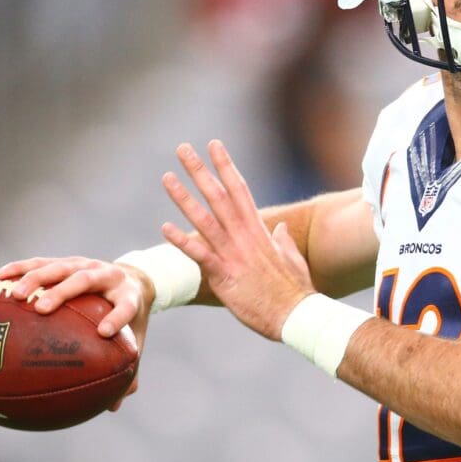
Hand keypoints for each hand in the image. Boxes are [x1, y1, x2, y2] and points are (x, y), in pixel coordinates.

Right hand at [0, 255, 152, 409]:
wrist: (134, 279)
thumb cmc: (130, 318)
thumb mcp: (134, 338)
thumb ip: (127, 369)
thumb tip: (113, 407)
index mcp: (128, 296)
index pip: (125, 307)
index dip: (117, 318)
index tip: (103, 332)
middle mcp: (108, 276)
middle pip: (86, 279)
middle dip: (63, 293)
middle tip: (41, 310)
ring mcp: (86, 264)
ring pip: (61, 267)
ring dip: (36, 278)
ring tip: (14, 296)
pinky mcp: (69, 261)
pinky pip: (42, 262)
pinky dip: (20, 268)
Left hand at [160, 140, 313, 340]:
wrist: (296, 316)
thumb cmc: (295, 290)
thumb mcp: (292, 258)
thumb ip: (283, 241)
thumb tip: (280, 227)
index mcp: (259, 230)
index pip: (239, 189)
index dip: (225, 166)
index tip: (214, 145)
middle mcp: (244, 236)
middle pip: (219, 195)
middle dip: (200, 170)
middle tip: (183, 149)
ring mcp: (234, 254)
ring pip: (204, 219)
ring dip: (184, 198)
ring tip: (167, 178)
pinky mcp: (225, 275)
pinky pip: (200, 254)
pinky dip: (182, 241)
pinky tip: (165, 228)